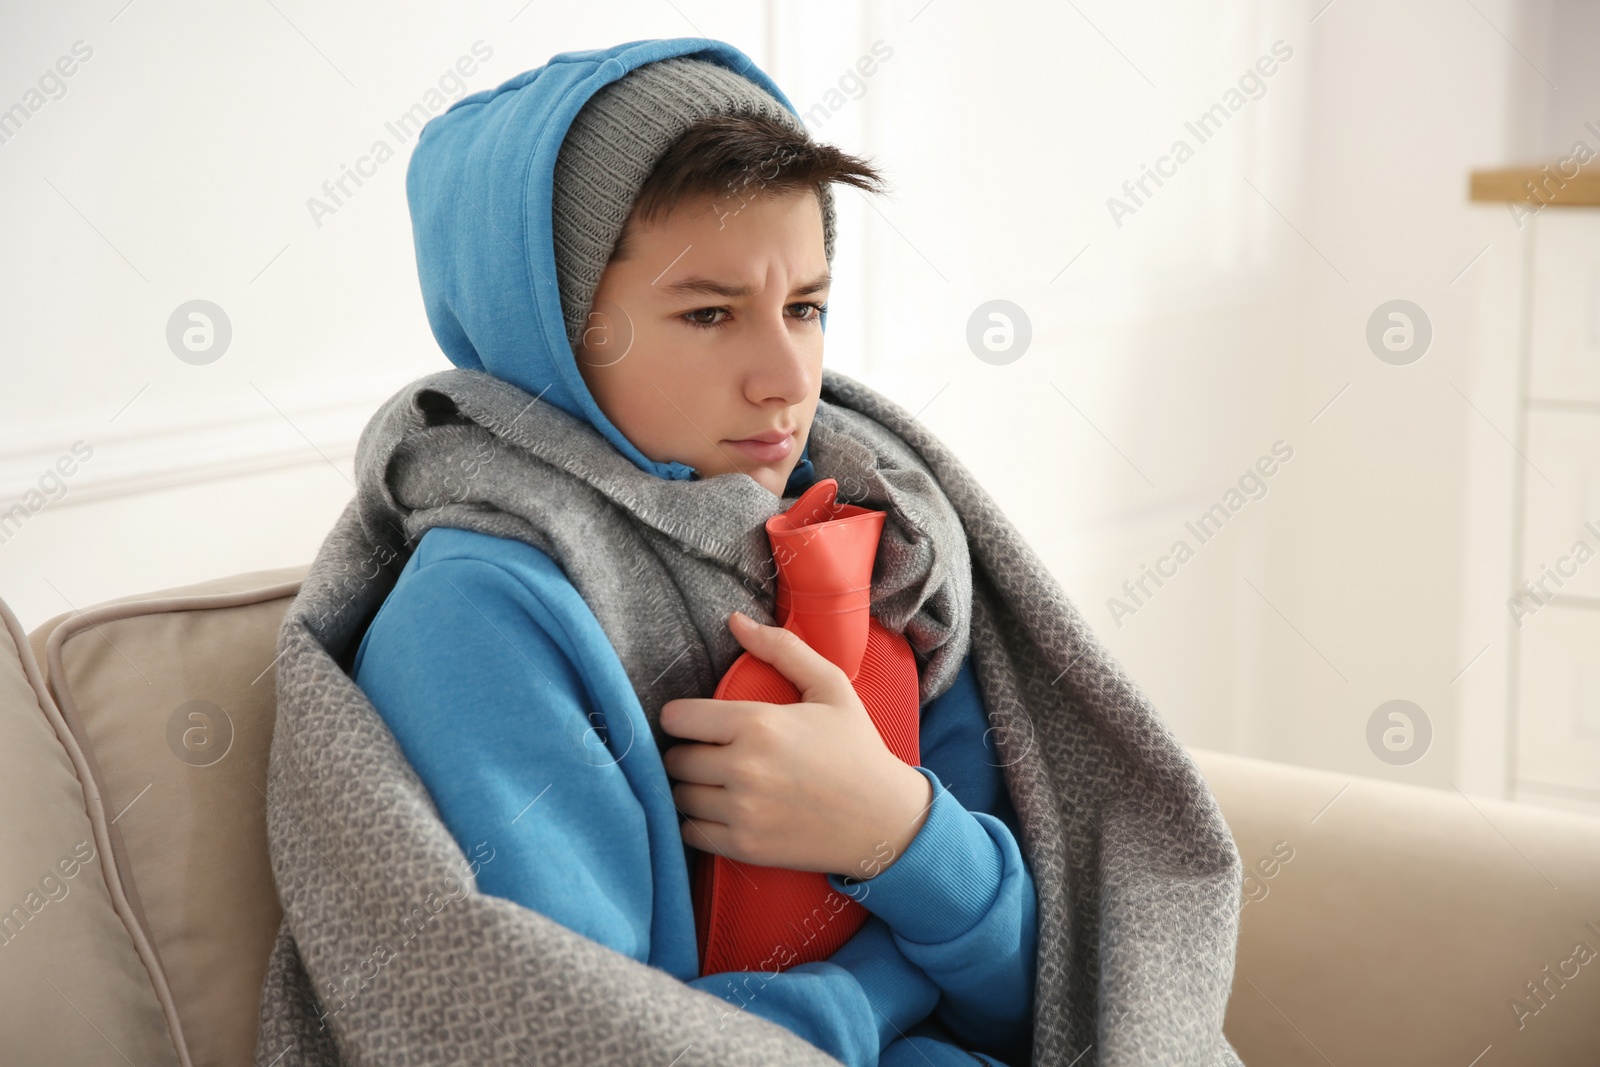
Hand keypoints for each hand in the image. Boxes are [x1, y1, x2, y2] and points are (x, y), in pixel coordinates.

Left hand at [660, 611, 932, 878]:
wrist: (885, 820)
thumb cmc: (857, 749)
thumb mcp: (830, 687)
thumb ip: (782, 648)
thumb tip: (735, 621)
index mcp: (758, 723)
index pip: (677, 718)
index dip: (681, 717)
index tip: (695, 722)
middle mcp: (744, 768)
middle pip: (675, 759)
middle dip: (687, 752)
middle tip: (710, 753)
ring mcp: (742, 811)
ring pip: (679, 796)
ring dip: (691, 788)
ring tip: (716, 782)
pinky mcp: (744, 847)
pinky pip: (690, 833)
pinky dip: (698, 822)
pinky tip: (722, 810)